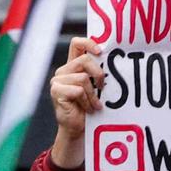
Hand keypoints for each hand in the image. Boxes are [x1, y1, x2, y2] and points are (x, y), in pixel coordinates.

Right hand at [49, 37, 105, 169]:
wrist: (78, 128)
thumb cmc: (88, 108)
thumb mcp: (95, 88)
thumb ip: (97, 75)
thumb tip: (113, 64)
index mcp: (73, 66)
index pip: (77, 44)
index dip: (88, 42)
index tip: (101, 51)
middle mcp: (64, 71)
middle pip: (84, 60)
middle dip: (97, 73)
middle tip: (102, 87)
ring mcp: (58, 80)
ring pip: (82, 78)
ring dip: (92, 94)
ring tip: (93, 105)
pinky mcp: (56, 91)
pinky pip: (77, 90)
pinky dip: (86, 101)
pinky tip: (87, 108)